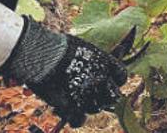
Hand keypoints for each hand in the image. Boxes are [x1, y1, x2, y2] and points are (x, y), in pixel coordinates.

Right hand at [0, 18, 127, 126]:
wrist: (44, 55)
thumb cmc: (61, 46)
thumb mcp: (84, 48)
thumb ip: (95, 59)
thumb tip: (102, 60)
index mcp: (107, 63)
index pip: (121, 77)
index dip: (115, 81)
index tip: (108, 81)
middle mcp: (102, 80)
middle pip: (113, 96)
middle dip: (105, 96)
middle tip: (93, 94)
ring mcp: (89, 95)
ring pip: (96, 108)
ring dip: (87, 105)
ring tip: (75, 99)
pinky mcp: (73, 107)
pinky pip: (79, 119)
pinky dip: (76, 119)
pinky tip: (71, 114)